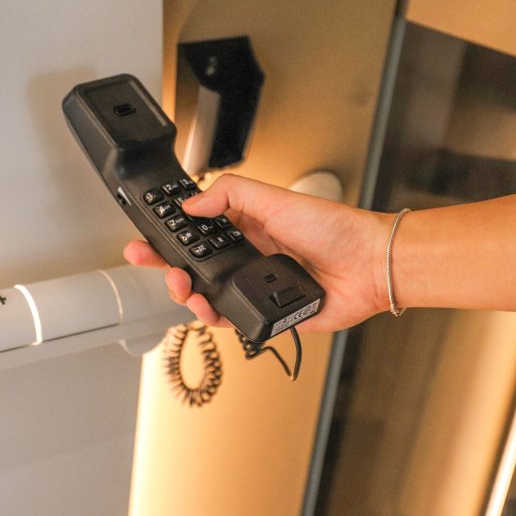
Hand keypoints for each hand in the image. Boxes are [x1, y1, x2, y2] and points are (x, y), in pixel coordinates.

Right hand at [123, 174, 392, 332]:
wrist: (369, 265)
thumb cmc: (335, 228)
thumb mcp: (275, 198)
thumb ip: (230, 195)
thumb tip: (193, 203)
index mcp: (246, 227)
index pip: (196, 232)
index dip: (169, 235)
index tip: (146, 237)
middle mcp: (247, 258)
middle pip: (194, 267)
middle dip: (167, 266)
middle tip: (153, 263)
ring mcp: (255, 287)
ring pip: (207, 296)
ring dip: (188, 294)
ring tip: (185, 288)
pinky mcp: (267, 314)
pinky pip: (232, 320)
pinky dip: (215, 317)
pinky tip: (210, 308)